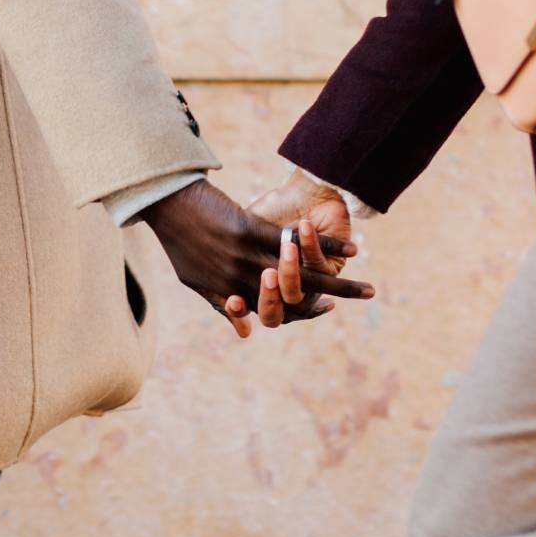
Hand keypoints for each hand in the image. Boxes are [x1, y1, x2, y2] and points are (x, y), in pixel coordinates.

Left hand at [138, 180, 371, 337]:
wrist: (169, 205)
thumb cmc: (180, 243)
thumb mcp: (196, 282)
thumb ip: (224, 304)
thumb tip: (248, 332)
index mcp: (231, 293)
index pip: (278, 312)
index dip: (306, 312)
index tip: (327, 306)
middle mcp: (243, 281)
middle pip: (299, 298)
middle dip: (334, 299)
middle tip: (363, 296)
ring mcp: (249, 256)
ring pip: (302, 275)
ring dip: (338, 281)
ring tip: (366, 286)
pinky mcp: (252, 230)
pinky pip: (295, 244)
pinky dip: (325, 246)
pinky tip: (349, 249)